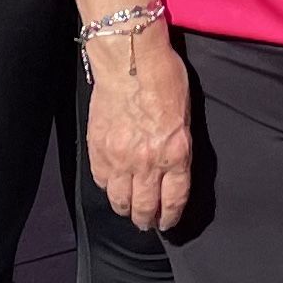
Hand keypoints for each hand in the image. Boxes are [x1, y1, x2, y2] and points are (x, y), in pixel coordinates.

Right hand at [86, 29, 195, 231]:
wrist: (130, 58)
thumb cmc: (164, 77)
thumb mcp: (185, 115)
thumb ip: (178, 147)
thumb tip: (172, 167)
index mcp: (176, 153)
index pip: (174, 199)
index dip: (171, 216)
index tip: (168, 222)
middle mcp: (148, 162)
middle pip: (145, 207)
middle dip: (147, 220)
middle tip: (147, 223)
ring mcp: (120, 157)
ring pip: (120, 200)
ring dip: (125, 209)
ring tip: (128, 210)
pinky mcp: (98, 148)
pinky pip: (100, 180)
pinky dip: (106, 187)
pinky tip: (111, 185)